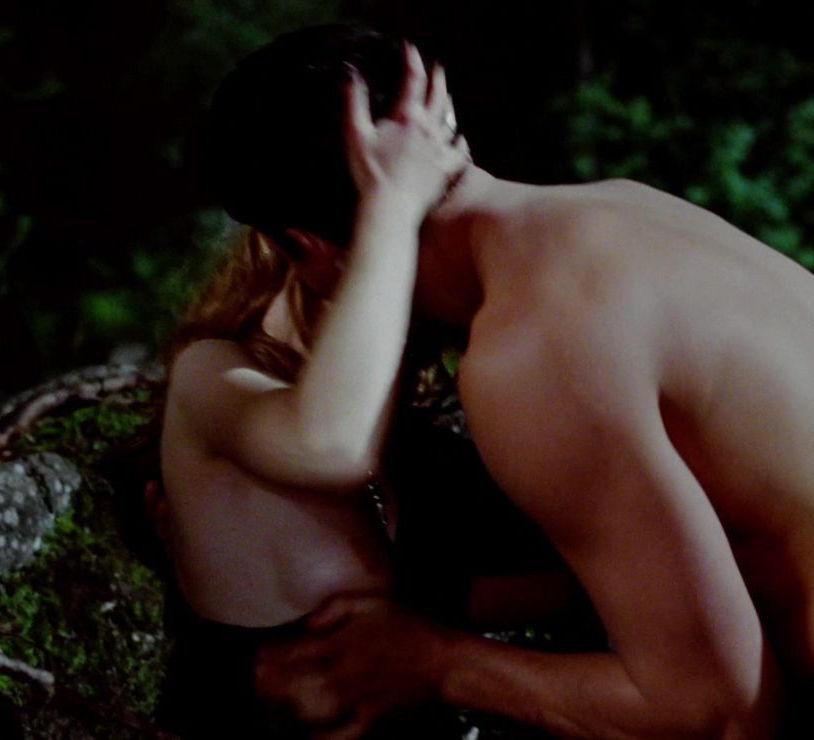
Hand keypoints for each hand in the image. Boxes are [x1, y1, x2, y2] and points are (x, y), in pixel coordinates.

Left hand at [254, 594, 450, 739]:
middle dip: (268, 686)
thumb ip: (333, 609)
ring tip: (263, 712)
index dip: (270, 656)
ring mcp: (357, 702)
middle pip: (296, 686)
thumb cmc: (404, 625)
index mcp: (344, 643)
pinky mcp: (368, 722)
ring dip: (282, 714)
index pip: (296, 652)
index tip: (257, 655)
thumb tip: (304, 625)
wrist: (440, 660)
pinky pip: (337, 737)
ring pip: (311, 714)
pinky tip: (300, 737)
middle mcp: (347, 675)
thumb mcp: (370, 602)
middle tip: (253, 682)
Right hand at [344, 43, 469, 217]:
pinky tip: (461, 140)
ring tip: (448, 98)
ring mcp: (440, 150)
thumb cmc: (370, 173)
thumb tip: (352, 75)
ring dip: (448, 106)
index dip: (412, 61)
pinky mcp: (445, 170)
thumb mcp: (355, 134)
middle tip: (437, 69)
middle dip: (437, 79)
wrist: (390, 207)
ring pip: (450, 121)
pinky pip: (459, 153)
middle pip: (438, 96)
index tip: (410, 50)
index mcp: (407, 117)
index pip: (413, 80)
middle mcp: (428, 129)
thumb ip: (355, 102)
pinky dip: (460, 143)